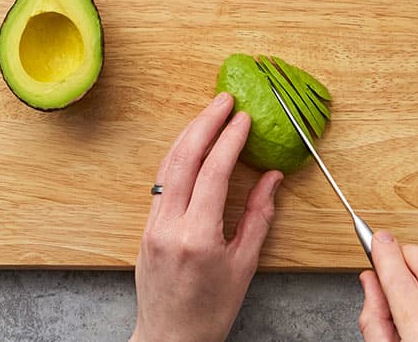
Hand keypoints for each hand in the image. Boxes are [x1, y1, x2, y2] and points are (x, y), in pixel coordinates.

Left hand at [130, 92, 282, 341]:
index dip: (229, 140)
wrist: (170, 337)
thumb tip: (272, 177)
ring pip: (167, 166)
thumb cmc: (211, 309)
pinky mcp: (145, 226)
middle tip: (223, 99)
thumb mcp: (244, 265)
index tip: (243, 118)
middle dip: (205, 123)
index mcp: (198, 237)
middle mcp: (169, 226)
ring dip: (188, 134)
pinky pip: (161, 180)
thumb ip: (259, 216)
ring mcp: (152, 225)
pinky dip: (177, 156)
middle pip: (185, 159)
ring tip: (208, 113)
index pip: (213, 173)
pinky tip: (190, 144)